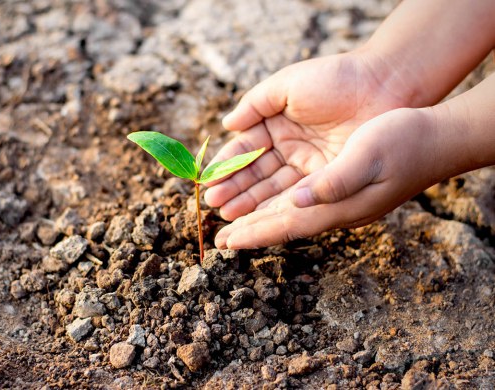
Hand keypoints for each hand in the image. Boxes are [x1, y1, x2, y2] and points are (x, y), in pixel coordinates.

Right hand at [205, 49, 410, 221]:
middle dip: (233, 188)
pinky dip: (274, 207)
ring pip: (272, 188)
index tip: (207, 180)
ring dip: (248, 202)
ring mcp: (309, 164)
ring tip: (225, 214)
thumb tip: (226, 124)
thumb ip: (255, 103)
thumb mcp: (288, 85)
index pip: (245, 148)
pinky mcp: (327, 178)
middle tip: (212, 203)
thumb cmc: (335, 79)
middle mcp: (290, 147)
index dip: (226, 165)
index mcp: (277, 123)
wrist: (384, 86)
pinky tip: (254, 216)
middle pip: (255, 173)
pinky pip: (296, 196)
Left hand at [213, 108, 440, 248]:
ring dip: (259, 217)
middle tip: (219, 241)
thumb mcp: (368, 157)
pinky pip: (299, 201)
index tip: (226, 242)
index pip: (287, 226)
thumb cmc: (403, 144)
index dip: (255, 234)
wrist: (434, 140)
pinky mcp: (340, 188)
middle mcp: (335, 210)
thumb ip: (333, 182)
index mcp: (337, 207)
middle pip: (283, 225)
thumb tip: (297, 200)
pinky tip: (267, 201)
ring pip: (289, 213)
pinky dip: (277, 203)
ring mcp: (338, 201)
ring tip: (233, 223)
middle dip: (250, 231)